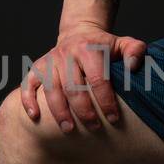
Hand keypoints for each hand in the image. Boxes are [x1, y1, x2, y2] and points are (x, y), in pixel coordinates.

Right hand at [21, 21, 146, 132]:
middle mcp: (66, 54)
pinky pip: (28, 84)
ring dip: (59, 112)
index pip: (97, 78)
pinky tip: (35, 116)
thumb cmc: (104, 46)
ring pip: (51, 89)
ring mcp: (50, 61)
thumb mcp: (123, 44)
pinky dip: (28, 100)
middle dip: (84, 111)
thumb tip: (133, 67)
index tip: (113, 118)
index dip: (105, 100)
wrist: (78, 33)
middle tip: (94, 127)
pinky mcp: (37, 68)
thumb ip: (135, 51)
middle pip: (73, 87)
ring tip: (69, 130)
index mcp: (88, 49)